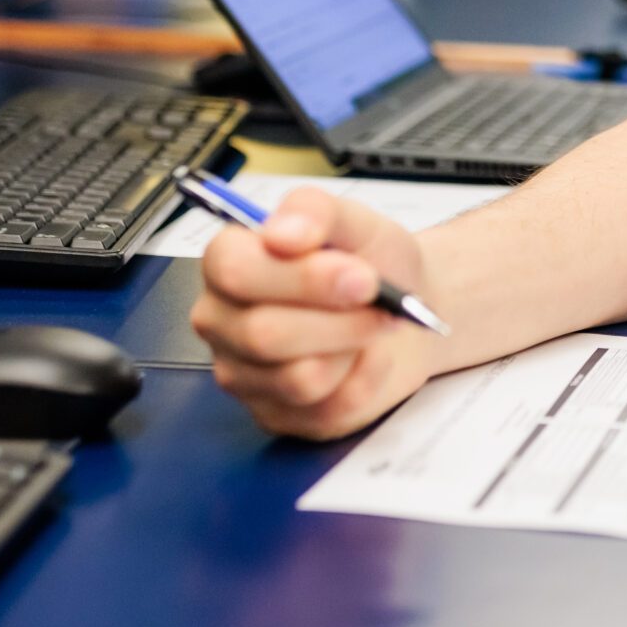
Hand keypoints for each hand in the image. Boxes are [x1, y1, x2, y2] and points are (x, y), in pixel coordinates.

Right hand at [190, 186, 443, 438]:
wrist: (402, 309)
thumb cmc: (368, 262)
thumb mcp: (353, 221)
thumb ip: (315, 212)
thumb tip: (283, 232)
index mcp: (228, 263)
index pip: (234, 272)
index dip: (303, 277)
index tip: (360, 275)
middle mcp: (223, 321)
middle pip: (264, 334)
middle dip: (340, 319)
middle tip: (380, 302)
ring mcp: (244, 374)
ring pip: (299, 377)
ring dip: (354, 347)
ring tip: (371, 324)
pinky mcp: (277, 414)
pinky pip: (327, 408)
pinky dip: (366, 379)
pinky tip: (368, 357)